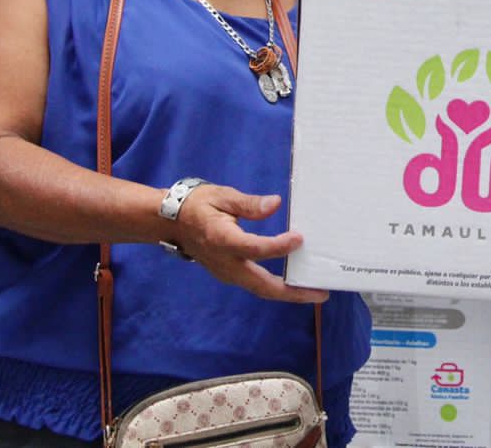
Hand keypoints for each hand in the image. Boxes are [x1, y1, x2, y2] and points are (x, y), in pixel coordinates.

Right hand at [172, 185, 329, 303]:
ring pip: (261, 289)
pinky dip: (277, 287)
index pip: (255, 249)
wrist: (170, 222)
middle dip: (293, 293)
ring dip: (288, 293)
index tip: (299, 238)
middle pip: (263, 286)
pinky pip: (256, 284)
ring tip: (314, 292)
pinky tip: (294, 282)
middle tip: (321, 294)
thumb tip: (275, 204)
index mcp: (223, 240)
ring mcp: (227, 273)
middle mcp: (226, 263)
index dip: (278, 246)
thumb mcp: (223, 196)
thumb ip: (249, 204)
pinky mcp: (230, 274)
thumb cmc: (197, 205)